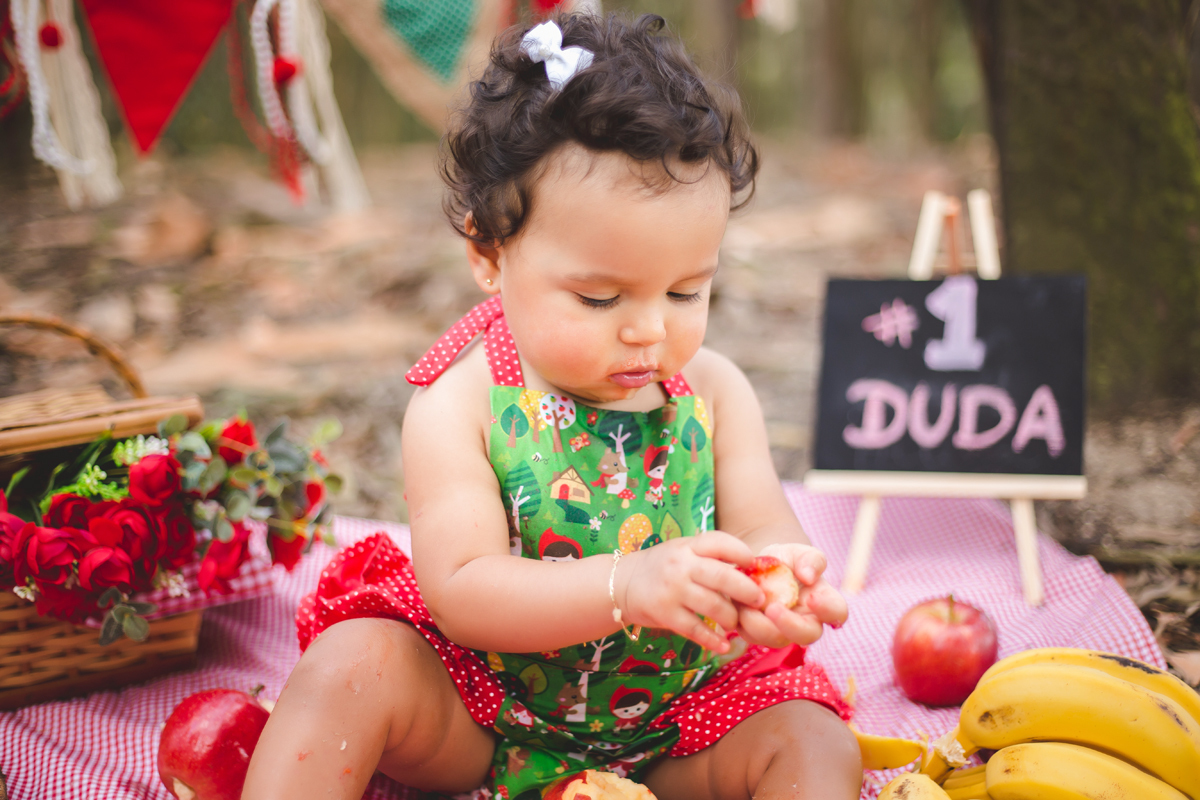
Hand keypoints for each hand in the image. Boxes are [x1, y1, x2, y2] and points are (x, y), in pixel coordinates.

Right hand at [617, 531, 764, 653]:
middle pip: (723, 577)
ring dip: (731, 617)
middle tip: (759, 600)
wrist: (622, 583)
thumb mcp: (682, 550)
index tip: (753, 565)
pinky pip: (695, 629)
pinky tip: (723, 644)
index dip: (742, 553)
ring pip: (713, 606)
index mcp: (687, 546)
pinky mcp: (664, 614)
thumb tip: (750, 570)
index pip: (721, 542)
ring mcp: (672, 590)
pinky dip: (713, 640)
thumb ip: (710, 556)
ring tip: (735, 622)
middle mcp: (680, 566)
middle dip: (747, 591)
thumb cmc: (662, 566)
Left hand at [735, 543, 847, 648]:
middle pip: (806, 635)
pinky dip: (742, 623)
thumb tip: (808, 576)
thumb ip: (810, 560)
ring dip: (760, 625)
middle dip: (789, 624)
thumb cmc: (787, 560)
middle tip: (773, 608)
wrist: (759, 567)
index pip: (837, 613)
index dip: (827, 609)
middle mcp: (806, 622)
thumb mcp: (799, 552)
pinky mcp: (758, 634)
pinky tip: (737, 606)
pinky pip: (751, 637)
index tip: (812, 598)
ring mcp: (782, 632)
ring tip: (746, 606)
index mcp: (823, 602)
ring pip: (776, 640)